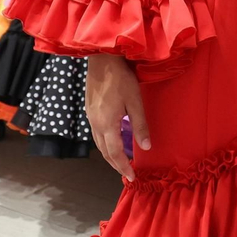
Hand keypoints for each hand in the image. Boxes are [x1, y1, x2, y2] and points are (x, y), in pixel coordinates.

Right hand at [85, 53, 150, 181]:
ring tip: (120, 162)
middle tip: (127, 174)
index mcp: (107, 125)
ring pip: (98, 144)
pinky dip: (104, 144)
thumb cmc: (121, 79)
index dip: (123, 167)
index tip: (132, 177)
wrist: (101, 59)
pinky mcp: (89, 110)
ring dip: (109, 156)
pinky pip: (95, 135)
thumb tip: (147, 147)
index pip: (115, 154)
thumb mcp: (135, 101)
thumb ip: (140, 125)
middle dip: (116, 165)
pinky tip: (111, 141)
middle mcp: (95, 124)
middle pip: (104, 152)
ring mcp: (90, 117)